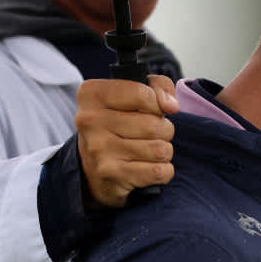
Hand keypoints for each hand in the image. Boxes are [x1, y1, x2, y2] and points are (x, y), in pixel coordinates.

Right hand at [75, 74, 178, 207]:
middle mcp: (90, 121)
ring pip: (160, 149)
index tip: (152, 110)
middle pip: (154, 124)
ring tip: (149, 150)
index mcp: (92, 94)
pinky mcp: (111, 174)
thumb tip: (171, 106)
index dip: (157, 104)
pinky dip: (164, 171)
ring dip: (164, 151)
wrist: (92, 167)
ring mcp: (98, 149)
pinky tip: (149, 167)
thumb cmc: (121, 123)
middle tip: (151, 134)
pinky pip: (159, 172)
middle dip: (164, 130)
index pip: (142, 94)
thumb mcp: (135, 94)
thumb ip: (159, 86)